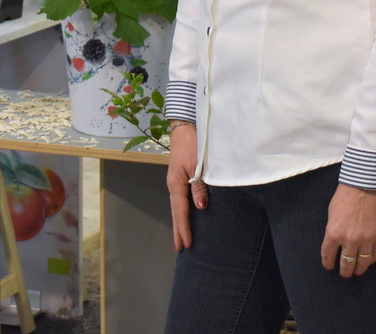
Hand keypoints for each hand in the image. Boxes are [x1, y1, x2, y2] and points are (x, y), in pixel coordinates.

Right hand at [166, 122, 206, 250]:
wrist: (185, 126)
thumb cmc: (192, 143)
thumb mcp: (197, 164)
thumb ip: (199, 186)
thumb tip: (201, 207)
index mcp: (176, 183)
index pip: (180, 211)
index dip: (184, 228)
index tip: (186, 244)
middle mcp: (174, 184)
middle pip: (176, 212)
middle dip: (178, 230)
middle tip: (180, 249)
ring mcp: (176, 181)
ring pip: (177, 207)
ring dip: (180, 222)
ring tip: (182, 238)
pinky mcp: (180, 177)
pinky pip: (180, 199)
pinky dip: (182, 211)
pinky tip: (186, 216)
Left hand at [321, 183, 375, 277]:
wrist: (368, 183)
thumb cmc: (347, 194)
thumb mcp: (333, 212)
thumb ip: (334, 228)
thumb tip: (336, 241)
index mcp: (333, 233)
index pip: (328, 255)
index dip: (328, 263)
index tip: (329, 266)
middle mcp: (349, 240)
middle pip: (346, 263)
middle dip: (344, 271)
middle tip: (344, 274)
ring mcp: (366, 239)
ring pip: (362, 263)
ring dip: (358, 269)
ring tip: (357, 272)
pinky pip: (375, 254)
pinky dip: (370, 260)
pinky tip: (368, 261)